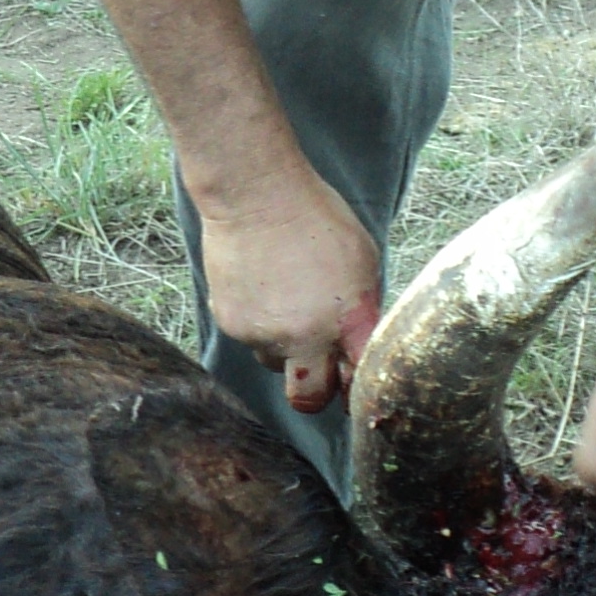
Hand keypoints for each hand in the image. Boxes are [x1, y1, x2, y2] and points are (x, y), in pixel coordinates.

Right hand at [197, 180, 383, 412]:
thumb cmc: (316, 219)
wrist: (256, 197)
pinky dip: (257, 322)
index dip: (358, 384)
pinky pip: (250, 339)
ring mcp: (265, 335)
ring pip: (276, 364)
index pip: (359, 380)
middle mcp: (306, 337)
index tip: (354, 380)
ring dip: (285, 347)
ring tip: (287, 302)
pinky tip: (263, 286)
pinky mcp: (232, 325)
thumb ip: (363, 306)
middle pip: (309, 399)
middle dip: (316, 391)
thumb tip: (358, 339)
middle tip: (320, 370)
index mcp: (348, 322)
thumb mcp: (362, 260)